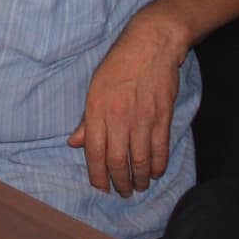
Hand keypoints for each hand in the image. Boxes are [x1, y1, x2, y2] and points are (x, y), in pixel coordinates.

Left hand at [68, 17, 183, 195]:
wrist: (149, 47)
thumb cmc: (117, 66)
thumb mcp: (94, 88)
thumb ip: (86, 120)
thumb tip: (75, 143)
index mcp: (97, 109)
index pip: (94, 150)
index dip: (96, 173)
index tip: (100, 186)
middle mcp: (119, 117)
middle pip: (117, 159)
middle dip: (118, 181)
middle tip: (121, 192)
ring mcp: (143, 119)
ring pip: (140, 159)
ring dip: (139, 178)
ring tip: (137, 187)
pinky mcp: (163, 118)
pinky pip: (160, 149)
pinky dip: (158, 165)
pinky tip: (154, 173)